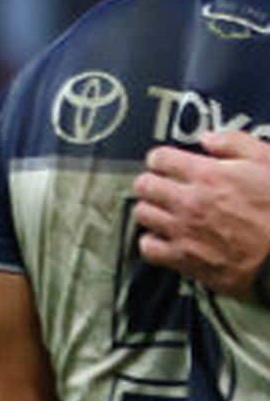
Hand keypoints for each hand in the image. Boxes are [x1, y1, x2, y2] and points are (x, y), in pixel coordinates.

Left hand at [133, 130, 269, 298]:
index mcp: (207, 176)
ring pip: (143, 214)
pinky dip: (152, 242)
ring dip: (152, 210)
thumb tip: (209, 140)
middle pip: (144, 185)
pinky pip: (149, 248)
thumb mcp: (268, 162)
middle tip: (164, 186)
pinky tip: (165, 238)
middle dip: (152, 182)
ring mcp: (184, 232)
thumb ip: (235, 143)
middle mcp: (189, 203)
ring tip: (165, 211)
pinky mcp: (186, 260)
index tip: (168, 163)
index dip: (162, 158)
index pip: (160, 158)